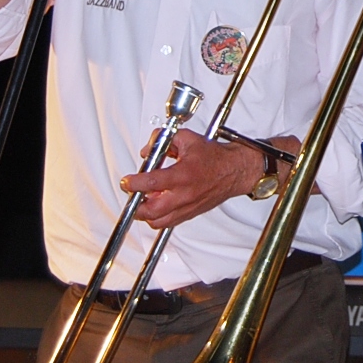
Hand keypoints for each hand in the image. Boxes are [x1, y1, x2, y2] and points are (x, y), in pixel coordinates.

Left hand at [124, 129, 263, 229]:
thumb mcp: (188, 139)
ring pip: (158, 221)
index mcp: (183, 175)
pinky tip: (156, 206)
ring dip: (146, 213)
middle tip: (131, 194)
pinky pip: (168, 222)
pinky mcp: (190, 214)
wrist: (235, 171)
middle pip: (151, 211)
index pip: (151, 183)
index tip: (126, 181)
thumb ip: (165, 141)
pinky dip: (158, 217)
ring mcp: (187, 207)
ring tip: (142, 201)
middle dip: (135, 205)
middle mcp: (185, 195)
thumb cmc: (215, 158)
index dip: (134, 183)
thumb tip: (149, 149)